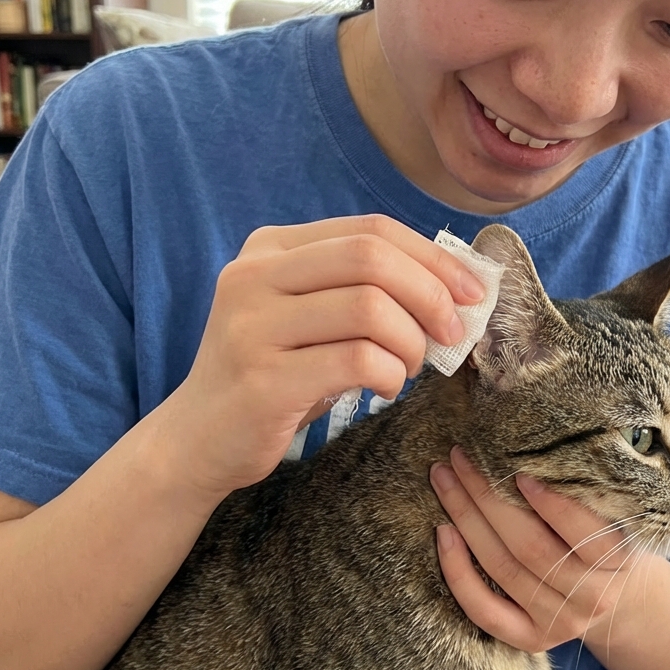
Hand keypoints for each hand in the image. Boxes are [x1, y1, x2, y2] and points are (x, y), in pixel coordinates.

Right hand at [169, 215, 485, 496]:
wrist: (197, 440)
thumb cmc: (273, 373)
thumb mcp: (308, 315)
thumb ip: (362, 288)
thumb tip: (455, 286)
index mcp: (269, 248)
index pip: (370, 229)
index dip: (433, 257)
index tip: (471, 292)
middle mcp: (253, 275)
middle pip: (372, 258)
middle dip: (431, 295)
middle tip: (452, 334)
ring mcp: (253, 326)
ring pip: (370, 308)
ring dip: (412, 342)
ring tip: (408, 367)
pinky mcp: (263, 379)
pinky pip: (358, 361)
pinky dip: (391, 375)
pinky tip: (385, 388)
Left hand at [430, 447, 650, 653]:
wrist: (619, 598)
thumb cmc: (607, 538)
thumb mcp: (613, 514)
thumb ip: (585, 492)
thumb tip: (530, 449)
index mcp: (618, 560)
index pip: (583, 533)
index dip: (550, 504)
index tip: (519, 472)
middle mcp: (592, 597)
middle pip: (530, 546)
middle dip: (488, 497)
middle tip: (461, 457)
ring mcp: (560, 622)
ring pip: (502, 569)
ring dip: (466, 519)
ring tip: (444, 480)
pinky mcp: (531, 639)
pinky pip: (485, 611)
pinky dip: (458, 572)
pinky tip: (442, 533)